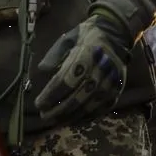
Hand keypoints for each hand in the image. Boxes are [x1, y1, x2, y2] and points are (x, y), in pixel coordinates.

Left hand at [34, 9, 133, 123]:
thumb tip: (41, 70)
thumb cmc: (86, 36)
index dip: (51, 95)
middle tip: (44, 116)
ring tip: (56, 121)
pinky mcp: (117, 89)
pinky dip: (87, 117)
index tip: (39, 104)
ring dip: (71, 116)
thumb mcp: (68, 38)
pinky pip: (101, 108)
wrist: (116, 33)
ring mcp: (110, 82)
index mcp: (85, 55)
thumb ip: (54, 55)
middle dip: (58, 110)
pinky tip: (74, 120)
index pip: (65, 81)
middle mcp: (99, 71)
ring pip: (89, 106)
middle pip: (77, 97)